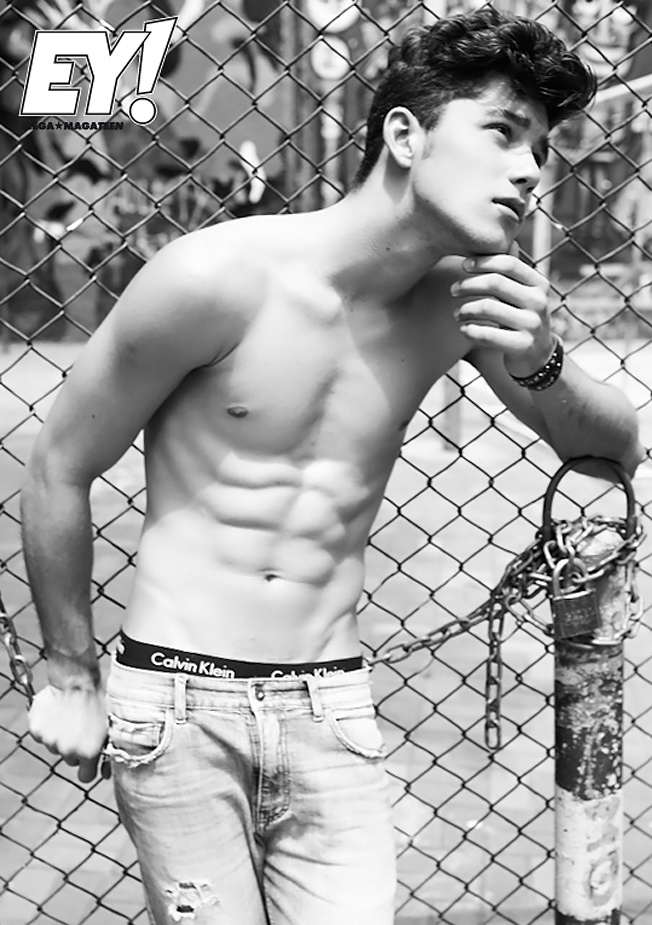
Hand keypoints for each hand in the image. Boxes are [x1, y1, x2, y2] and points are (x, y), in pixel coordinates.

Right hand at [28, 684, 108, 782]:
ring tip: (71, 716)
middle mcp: (67, 751)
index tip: (90, 758)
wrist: (77, 678)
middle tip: (82, 728)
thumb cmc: (99, 699)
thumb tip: (108, 774)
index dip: (90, 767)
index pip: (86, 777)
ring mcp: (50, 741)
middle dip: (76, 748)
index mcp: (88, 753)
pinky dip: (47, 726)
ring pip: (55, 746)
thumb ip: (109, 752)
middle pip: (71, 759)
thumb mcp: (111, 726)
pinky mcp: (37, 729)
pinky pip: (42, 734)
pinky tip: (57, 712)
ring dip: (61, 736)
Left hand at [451, 251, 554, 377]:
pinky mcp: (522, 346)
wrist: (538, 358)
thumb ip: (511, 274)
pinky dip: (470, 330)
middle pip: (495, 283)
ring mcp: (532, 324)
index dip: (483, 262)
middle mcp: (538, 302)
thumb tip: (506, 239)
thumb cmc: (520, 320)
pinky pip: (487, 334)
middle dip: (468, 285)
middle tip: (453, 290)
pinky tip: (464, 330)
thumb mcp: (522, 295)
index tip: (463, 265)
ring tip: (457, 314)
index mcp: (538, 284)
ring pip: (487, 308)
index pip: (508, 264)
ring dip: (465, 310)